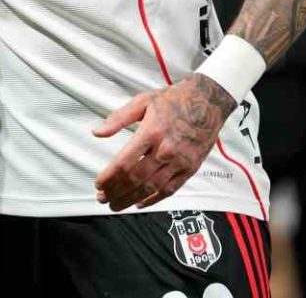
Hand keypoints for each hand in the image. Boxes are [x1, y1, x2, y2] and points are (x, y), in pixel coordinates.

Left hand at [93, 74, 234, 210]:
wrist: (208, 102)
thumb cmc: (174, 100)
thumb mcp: (143, 101)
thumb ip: (118, 118)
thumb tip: (97, 132)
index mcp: (151, 132)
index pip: (124, 162)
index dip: (109, 177)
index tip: (98, 184)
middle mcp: (165, 150)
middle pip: (135, 179)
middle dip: (115, 191)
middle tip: (102, 198)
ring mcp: (179, 162)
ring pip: (150, 188)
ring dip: (130, 199)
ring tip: (115, 204)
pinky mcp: (189, 169)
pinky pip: (169, 190)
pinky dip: (152, 200)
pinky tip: (139, 203)